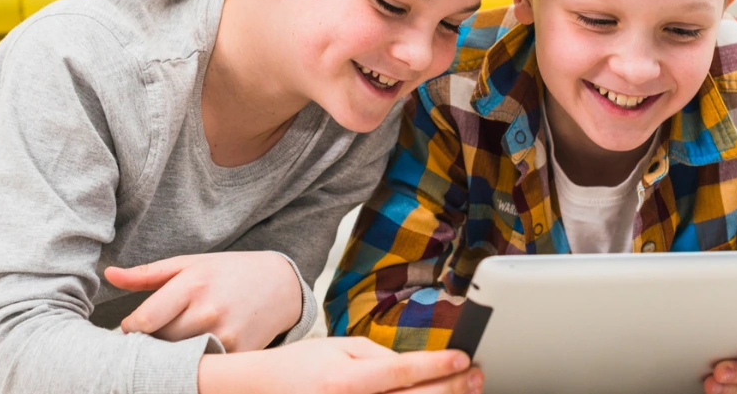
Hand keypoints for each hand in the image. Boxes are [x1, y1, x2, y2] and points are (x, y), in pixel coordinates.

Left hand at [104, 251, 301, 351]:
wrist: (280, 285)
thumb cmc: (229, 271)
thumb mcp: (189, 264)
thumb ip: (147, 274)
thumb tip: (108, 274)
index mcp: (192, 284)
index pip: (144, 320)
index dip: (131, 329)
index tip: (132, 328)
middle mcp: (208, 311)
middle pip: (159, 342)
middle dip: (150, 343)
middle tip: (152, 337)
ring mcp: (225, 336)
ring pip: (178, 358)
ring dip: (170, 355)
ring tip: (175, 342)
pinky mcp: (239, 354)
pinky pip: (204, 366)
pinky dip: (195, 362)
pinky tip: (197, 351)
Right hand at [198, 337, 483, 393]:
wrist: (260, 392)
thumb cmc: (300, 368)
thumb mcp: (338, 347)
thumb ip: (378, 355)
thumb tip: (417, 364)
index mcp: (346, 380)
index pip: (401, 371)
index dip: (437, 365)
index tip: (463, 358)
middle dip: (450, 388)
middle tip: (475, 376)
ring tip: (465, 393)